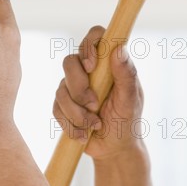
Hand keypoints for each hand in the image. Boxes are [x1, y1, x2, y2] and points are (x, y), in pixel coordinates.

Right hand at [53, 26, 144, 159]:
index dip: (88, 45)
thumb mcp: (130, 100)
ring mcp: (73, 87)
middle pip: (69, 62)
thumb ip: (126, 75)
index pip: (96, 37)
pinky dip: (70, 124)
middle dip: (79, 88)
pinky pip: (56, 108)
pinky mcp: (63, 105)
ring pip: (61, 89)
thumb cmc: (128, 121)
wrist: (114, 148)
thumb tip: (119, 49)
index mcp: (108, 63)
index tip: (91, 66)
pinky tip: (83, 133)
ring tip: (94, 125)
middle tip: (94, 105)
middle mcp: (89, 71)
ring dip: (77, 112)